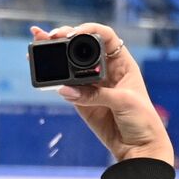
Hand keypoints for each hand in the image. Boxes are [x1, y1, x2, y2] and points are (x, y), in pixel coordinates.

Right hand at [30, 23, 172, 163]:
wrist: (139, 148)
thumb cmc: (142, 119)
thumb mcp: (123, 102)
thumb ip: (95, 95)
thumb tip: (65, 90)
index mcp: (122, 62)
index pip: (104, 36)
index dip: (88, 30)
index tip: (73, 34)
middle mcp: (105, 69)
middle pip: (82, 47)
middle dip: (64, 38)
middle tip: (48, 36)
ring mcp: (92, 85)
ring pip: (70, 66)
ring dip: (53, 55)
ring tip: (36, 46)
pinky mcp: (82, 101)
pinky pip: (66, 88)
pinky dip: (54, 80)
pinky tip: (44, 73)